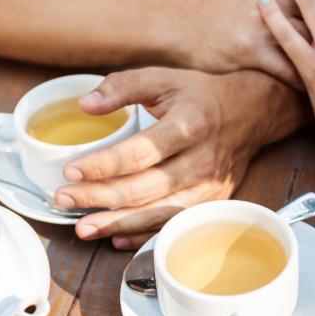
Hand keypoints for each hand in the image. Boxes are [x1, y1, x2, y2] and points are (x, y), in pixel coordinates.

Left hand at [54, 67, 307, 248]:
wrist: (250, 114)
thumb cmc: (200, 97)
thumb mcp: (164, 78)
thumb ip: (123, 86)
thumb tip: (85, 105)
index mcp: (190, 124)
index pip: (141, 151)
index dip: (103, 164)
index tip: (70, 170)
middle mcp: (202, 160)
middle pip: (146, 188)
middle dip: (101, 197)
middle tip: (64, 199)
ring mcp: (209, 186)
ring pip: (159, 213)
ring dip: (118, 223)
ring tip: (83, 228)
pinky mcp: (211, 203)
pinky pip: (174, 225)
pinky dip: (144, 235)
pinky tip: (116, 237)